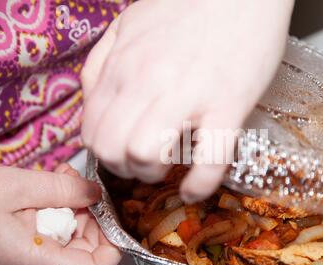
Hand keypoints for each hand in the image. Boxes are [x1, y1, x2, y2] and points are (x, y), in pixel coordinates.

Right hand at [0, 164, 120, 264]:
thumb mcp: (17, 187)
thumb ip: (63, 188)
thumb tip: (96, 193)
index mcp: (33, 262)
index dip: (114, 244)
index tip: (113, 216)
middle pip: (84, 253)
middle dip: (90, 217)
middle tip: (82, 186)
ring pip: (68, 245)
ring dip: (73, 211)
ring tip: (62, 181)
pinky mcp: (18, 261)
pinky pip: (50, 242)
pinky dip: (56, 217)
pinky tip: (48, 193)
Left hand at [82, 0, 293, 202]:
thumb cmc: (189, 8)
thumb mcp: (130, 24)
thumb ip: (102, 61)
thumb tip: (93, 101)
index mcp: (124, 66)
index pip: (93, 131)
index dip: (104, 154)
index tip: (121, 156)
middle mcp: (148, 81)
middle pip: (112, 149)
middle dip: (122, 170)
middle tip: (141, 165)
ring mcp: (189, 94)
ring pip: (145, 156)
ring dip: (152, 174)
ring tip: (166, 168)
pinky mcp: (229, 105)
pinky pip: (209, 161)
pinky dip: (198, 186)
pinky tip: (195, 189)